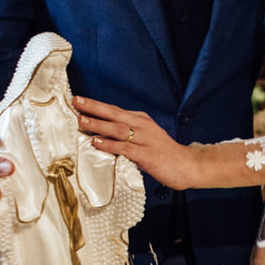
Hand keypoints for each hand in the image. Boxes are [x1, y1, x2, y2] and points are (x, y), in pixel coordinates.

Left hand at [74, 97, 194, 188]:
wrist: (188, 165)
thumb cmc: (163, 153)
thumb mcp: (145, 138)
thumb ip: (127, 135)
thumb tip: (102, 135)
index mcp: (141, 120)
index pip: (115, 110)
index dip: (96, 105)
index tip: (79, 100)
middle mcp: (143, 126)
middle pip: (114, 114)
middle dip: (94, 107)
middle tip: (76, 101)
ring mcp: (146, 140)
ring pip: (118, 129)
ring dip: (98, 124)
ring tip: (82, 120)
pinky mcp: (147, 155)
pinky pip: (125, 148)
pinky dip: (110, 145)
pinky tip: (97, 142)